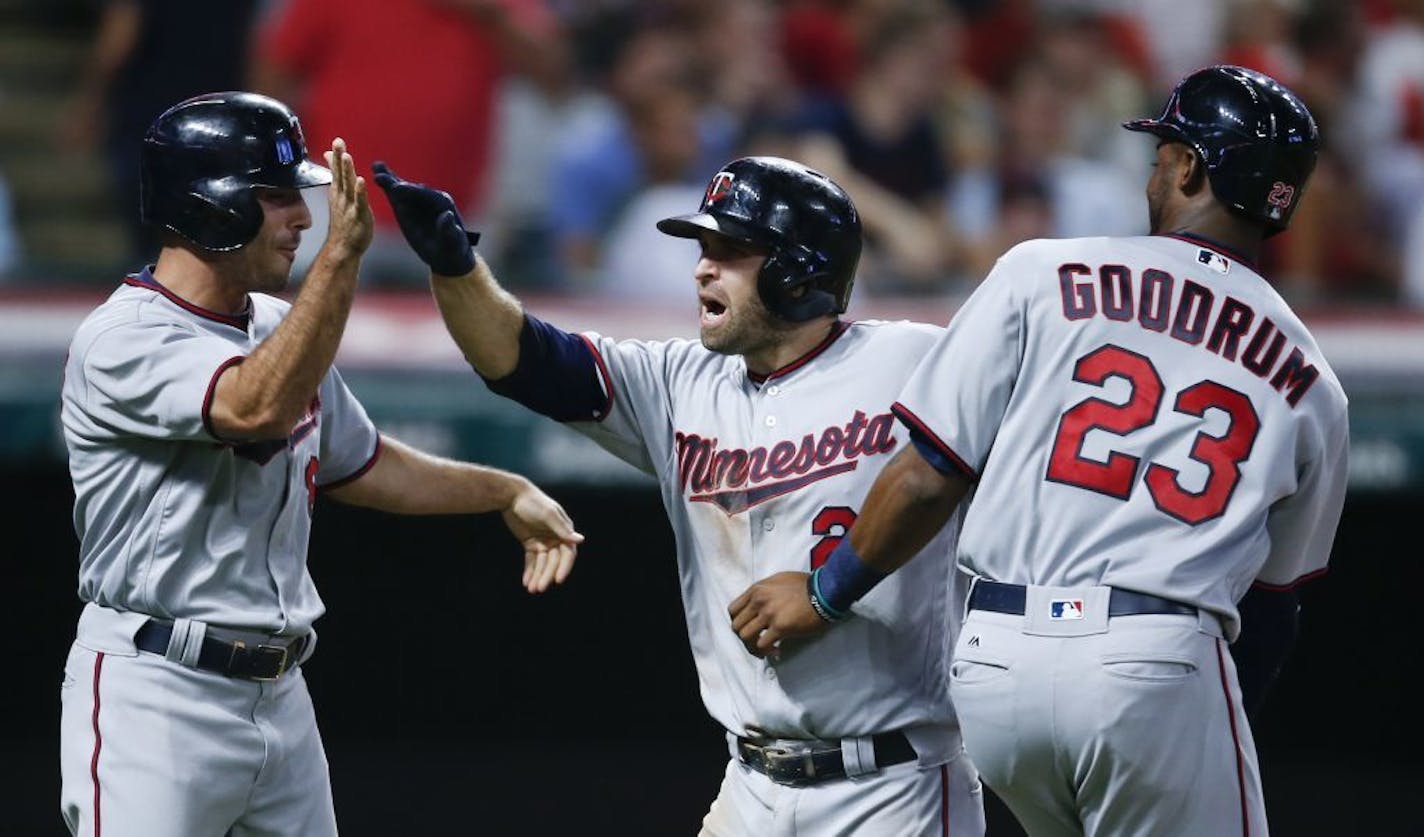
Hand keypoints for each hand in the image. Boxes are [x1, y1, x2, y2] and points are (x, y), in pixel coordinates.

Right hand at [322, 138, 373, 259]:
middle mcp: (342, 197)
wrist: (343, 247)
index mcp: (338, 192)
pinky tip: (361, 181)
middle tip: (338, 142)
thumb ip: (336, 175)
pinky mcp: (359, 216)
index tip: (337, 141)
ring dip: (347, 171)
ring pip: (348, 185)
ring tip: (347, 157)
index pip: (337, 170)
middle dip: (340, 158)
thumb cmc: (343, 221)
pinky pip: (359, 202)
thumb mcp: (338, 195)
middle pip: (341, 174)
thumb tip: (329, 156)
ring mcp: (350, 206)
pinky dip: (359, 192)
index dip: (337, 156)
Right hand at [371, 161, 481, 275]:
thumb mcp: (453, 243)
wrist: (446, 254)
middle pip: (411, 189)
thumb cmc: (452, 250)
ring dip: (389, 179)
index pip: (424, 195)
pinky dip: (388, 185)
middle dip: (396, 183)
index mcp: (442, 203)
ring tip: (376, 168)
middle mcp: (430, 198)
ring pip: (402, 188)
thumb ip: (449, 230)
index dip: (410, 191)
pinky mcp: (408, 206)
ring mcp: (418, 200)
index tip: (396, 188)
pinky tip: (377, 172)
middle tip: (380, 177)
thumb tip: (447, 215)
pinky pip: (397, 194)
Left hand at [501, 481, 584, 593]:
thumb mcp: (548, 514)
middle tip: (539, 589)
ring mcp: (543, 541)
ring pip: (542, 564)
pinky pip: (532, 560)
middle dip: (546, 575)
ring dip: (537, 576)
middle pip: (553, 562)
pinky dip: (529, 571)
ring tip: (531, 589)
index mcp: (564, 530)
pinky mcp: (531, 543)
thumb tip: (580, 540)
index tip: (558, 580)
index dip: (564, 568)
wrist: (511, 495)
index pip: (568, 554)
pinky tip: (526, 582)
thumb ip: (562, 529)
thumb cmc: (533, 502)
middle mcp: (556, 538)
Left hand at [728, 572, 831, 657]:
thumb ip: (764, 591)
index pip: (732, 610)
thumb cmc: (806, 585)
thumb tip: (758, 605)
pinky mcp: (780, 627)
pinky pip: (762, 645)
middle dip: (744, 637)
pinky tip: (776, 651)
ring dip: (752, 647)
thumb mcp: (778, 580)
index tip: (747, 628)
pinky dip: (767, 651)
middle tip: (756, 642)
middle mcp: (758, 601)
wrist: (825, 591)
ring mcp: (768, 614)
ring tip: (764, 650)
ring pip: (745, 637)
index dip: (738, 622)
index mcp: (756, 589)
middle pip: (736, 626)